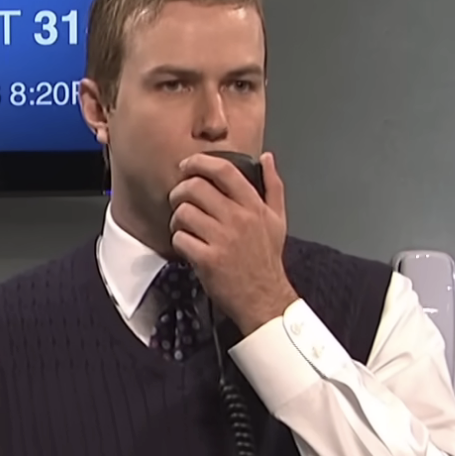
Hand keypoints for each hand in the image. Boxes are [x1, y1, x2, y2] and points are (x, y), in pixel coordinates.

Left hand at [168, 151, 298, 334]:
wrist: (265, 298)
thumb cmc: (267, 259)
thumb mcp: (277, 220)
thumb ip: (273, 186)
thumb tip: (267, 157)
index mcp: (254, 206)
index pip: (224, 171)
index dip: (199, 162)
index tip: (187, 165)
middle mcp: (238, 218)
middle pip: (195, 187)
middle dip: (179, 191)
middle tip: (179, 200)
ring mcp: (222, 239)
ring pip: (183, 212)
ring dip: (177, 218)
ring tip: (183, 226)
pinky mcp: (208, 259)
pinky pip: (180, 238)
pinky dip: (178, 241)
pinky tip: (187, 246)